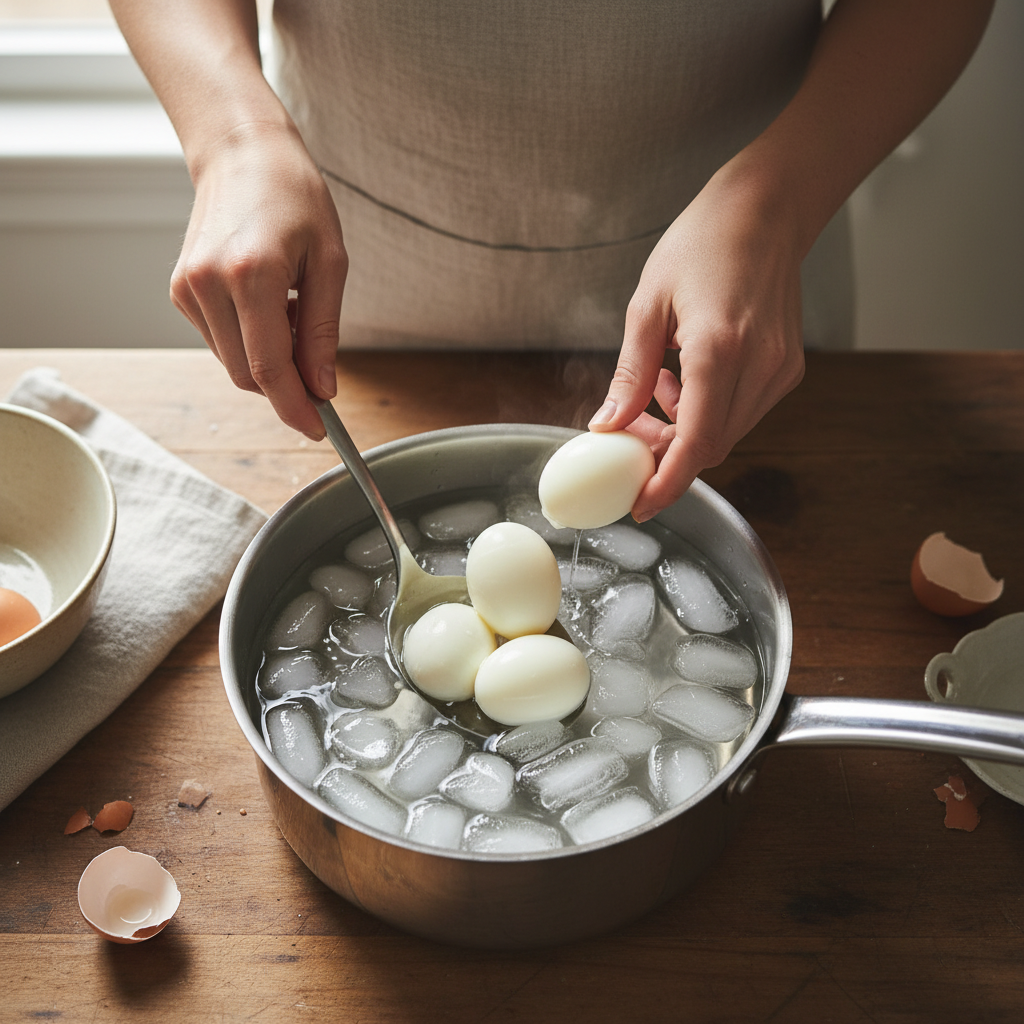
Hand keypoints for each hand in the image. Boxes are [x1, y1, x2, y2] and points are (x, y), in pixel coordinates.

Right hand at [171, 124, 347, 438]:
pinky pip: (221, 342)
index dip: (296, 407)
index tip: (317, 429)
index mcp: (252, 274)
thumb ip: (322, 332)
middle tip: (317, 359)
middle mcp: (209, 284)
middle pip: (248, 375)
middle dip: (287, 385)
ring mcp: (188, 288)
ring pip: (233, 364)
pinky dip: (249, 340)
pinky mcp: (179, 291)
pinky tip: (266, 302)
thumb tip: (323, 389)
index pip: (270, 369)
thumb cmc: (295, 199)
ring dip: (268, 358)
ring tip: (290, 308)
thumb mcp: (330, 263)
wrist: (242, 153)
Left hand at [590, 167, 805, 519]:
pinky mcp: (787, 368)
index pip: (697, 442)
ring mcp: (779, 370)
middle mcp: (759, 366)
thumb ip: (629, 375)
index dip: (668, 482)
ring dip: (686, 430)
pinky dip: (708, 411)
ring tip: (659, 387)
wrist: (766, 210)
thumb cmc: (701, 243)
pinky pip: (742, 412)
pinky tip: (686, 377)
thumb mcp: (647, 306)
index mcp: (719, 349)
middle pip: (710, 446)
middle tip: (631, 430)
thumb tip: (607, 426)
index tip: (641, 504)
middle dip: (666, 452)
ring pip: (727, 433)